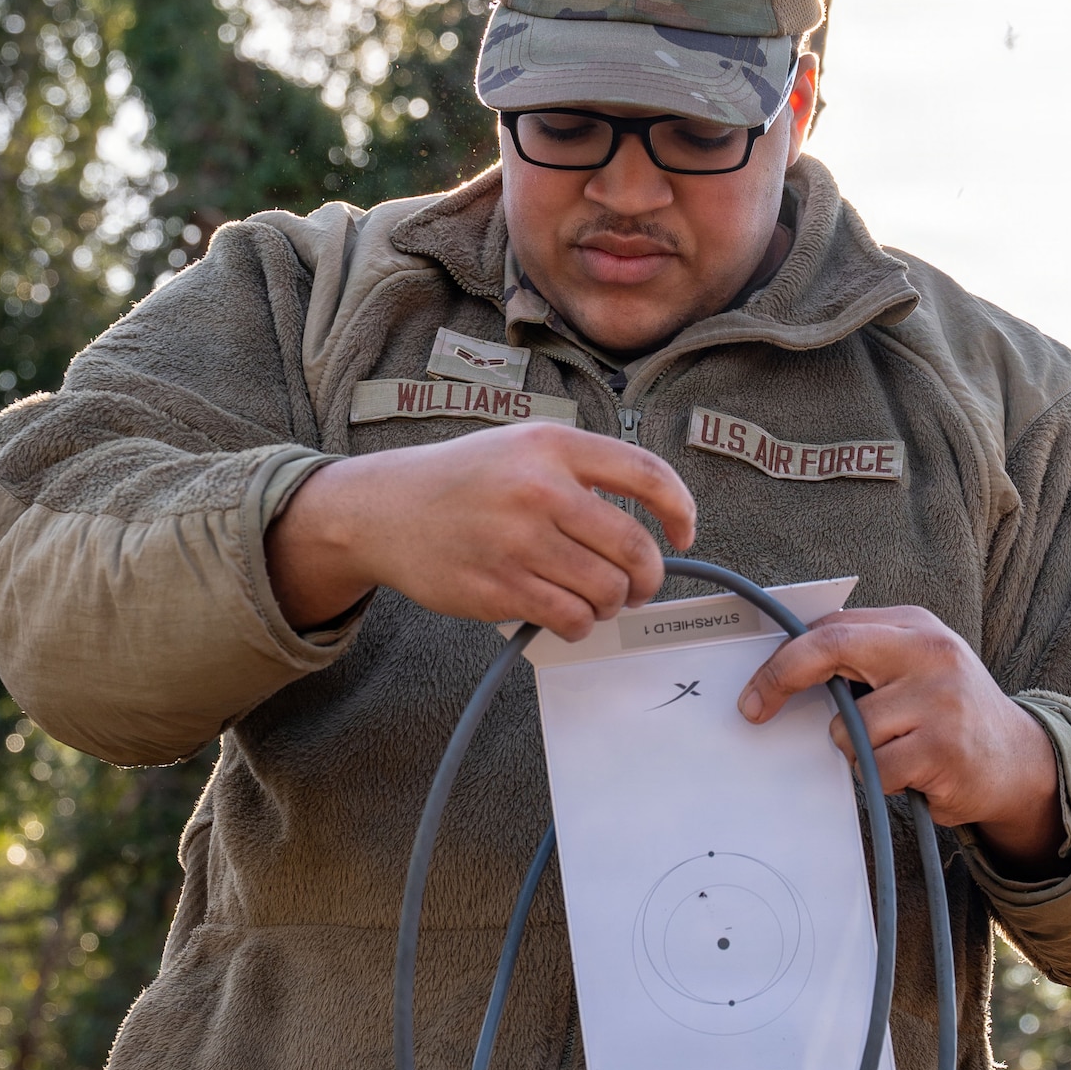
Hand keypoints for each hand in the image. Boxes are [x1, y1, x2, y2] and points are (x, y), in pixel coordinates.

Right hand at [266, 424, 695, 640]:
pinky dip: (580, 624)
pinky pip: (570, 618)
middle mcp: (538, 490)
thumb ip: (583, 470)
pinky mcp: (497, 588)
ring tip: (597, 598)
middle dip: (647, 577)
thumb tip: (654, 521)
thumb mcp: (523, 445)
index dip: (681, 510)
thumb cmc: (465, 480)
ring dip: (612, 603)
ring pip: (606, 591)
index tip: (685, 533)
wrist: (385, 510)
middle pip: (634, 548)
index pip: (646, 474)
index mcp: (552, 445)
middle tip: (637, 584)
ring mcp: (516, 542)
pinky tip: (568, 615)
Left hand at [737, 605, 1066, 875]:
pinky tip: (914, 774)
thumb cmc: (948, 714)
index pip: (834, 627)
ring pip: (851, 728)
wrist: (1020, 762)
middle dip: (782, 678)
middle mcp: (930, 652)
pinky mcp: (944, 748)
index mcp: (915, 627)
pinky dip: (884, 781)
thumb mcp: (913, 669)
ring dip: (858, 752)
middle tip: (754, 709)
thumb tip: (784, 667)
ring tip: (897, 752)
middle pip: (833, 650)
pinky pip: (878, 769)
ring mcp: (940, 699)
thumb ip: (863, 659)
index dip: (785, 656)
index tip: (755, 688)